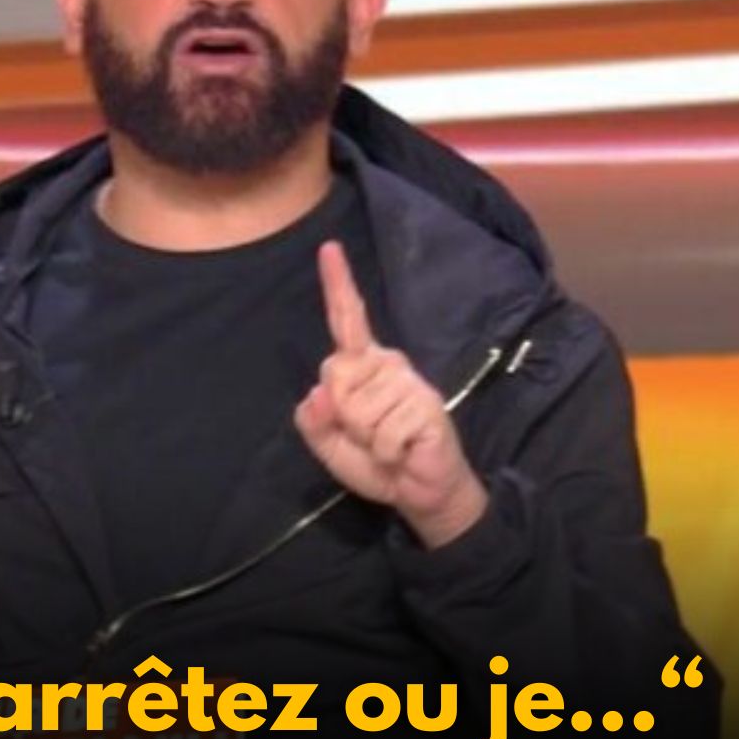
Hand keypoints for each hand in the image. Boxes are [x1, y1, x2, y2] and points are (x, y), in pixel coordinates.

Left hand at [293, 241, 487, 547]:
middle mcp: (387, 363)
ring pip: (356, 410)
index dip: (338, 284)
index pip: (347, 319)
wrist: (419, 492)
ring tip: (389, 444)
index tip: (328, 247)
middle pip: (334, 377)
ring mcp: (409, 382)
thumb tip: (318, 394)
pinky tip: (403, 451)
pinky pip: (381, 433)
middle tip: (368, 435)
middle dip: (341, 417)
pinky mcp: (425, 405)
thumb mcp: (330, 444)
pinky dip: (385, 452)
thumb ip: (313, 421)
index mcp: (362, 365)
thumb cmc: (376, 460)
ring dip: (366, 439)